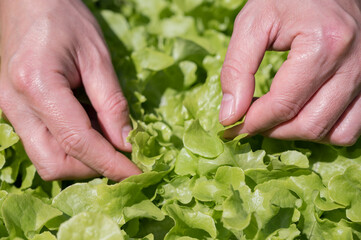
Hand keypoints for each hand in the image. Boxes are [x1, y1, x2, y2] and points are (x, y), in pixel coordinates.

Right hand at [0, 0, 140, 180]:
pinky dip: (70, 147)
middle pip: (54, 162)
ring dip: (81, 160)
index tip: (137, 175)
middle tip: (124, 158)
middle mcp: (15, 105)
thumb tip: (127, 142)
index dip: (111, 164)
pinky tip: (90, 130)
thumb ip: (112, 103)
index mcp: (38, 86)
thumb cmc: (65, 18)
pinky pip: (42, 143)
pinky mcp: (13, 110)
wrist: (28, 0)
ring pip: (46, 159)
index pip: (79, 142)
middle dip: (93, 168)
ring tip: (108, 140)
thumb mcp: (98, 57)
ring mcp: (9, 110)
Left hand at [220, 0, 360, 145]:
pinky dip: (325, 130)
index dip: (253, 122)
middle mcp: (353, 64)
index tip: (233, 125)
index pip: (283, 105)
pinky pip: (352, 127)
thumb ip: (236, 69)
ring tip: (276, 118)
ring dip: (297, 134)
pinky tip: (303, 115)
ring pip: (334, 133)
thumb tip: (230, 115)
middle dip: (272, 130)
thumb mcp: (252, 24)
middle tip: (251, 121)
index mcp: (323, 45)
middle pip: (309, 124)